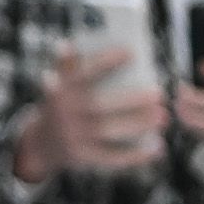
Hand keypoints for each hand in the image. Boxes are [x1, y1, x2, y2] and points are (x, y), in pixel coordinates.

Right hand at [15, 38, 165, 181]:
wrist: (40, 145)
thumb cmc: (61, 107)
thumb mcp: (59, 86)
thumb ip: (66, 66)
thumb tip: (66, 44)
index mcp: (61, 91)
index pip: (83, 73)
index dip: (105, 61)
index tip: (132, 52)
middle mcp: (65, 114)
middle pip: (101, 106)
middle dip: (132, 100)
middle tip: (160, 94)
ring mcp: (73, 137)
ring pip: (108, 131)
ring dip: (138, 125)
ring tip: (163, 117)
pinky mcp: (81, 158)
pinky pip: (111, 158)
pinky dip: (135, 155)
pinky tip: (156, 149)